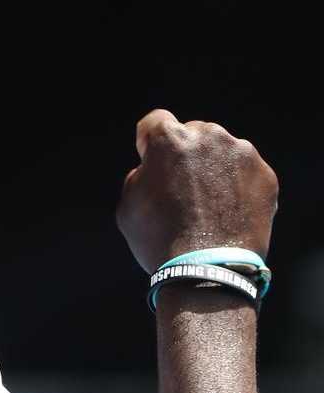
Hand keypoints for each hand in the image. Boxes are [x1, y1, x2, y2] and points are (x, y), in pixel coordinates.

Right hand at [116, 108, 278, 273]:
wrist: (206, 271)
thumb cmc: (159, 238)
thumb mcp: (128, 201)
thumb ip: (142, 172)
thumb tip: (156, 168)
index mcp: (170, 138)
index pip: (156, 121)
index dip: (150, 142)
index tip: (153, 163)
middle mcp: (208, 137)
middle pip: (192, 134)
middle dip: (186, 154)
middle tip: (182, 189)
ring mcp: (241, 154)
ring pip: (221, 151)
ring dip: (212, 167)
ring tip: (208, 204)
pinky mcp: (264, 175)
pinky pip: (244, 170)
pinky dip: (236, 184)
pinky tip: (227, 210)